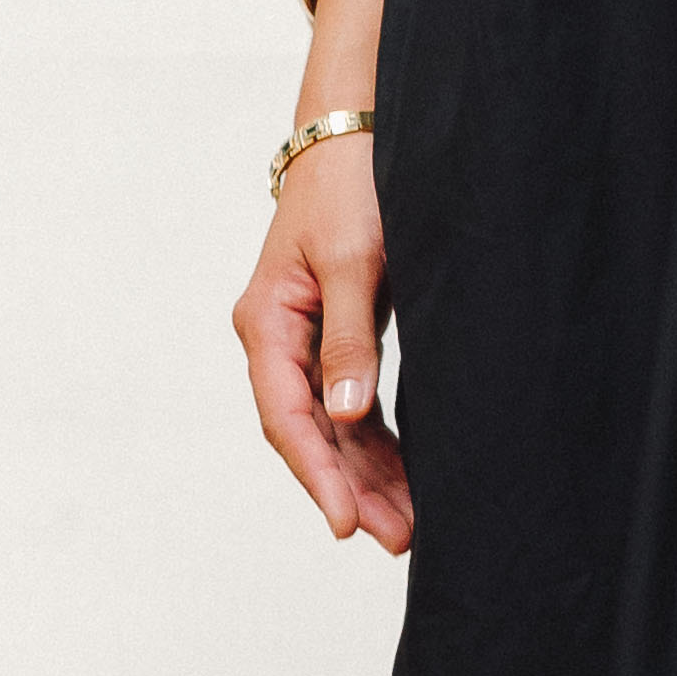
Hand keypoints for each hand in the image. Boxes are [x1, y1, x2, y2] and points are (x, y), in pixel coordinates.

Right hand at [233, 129, 411, 550]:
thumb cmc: (353, 186)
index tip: (349, 524)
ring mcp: (305, 342)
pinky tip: (405, 479)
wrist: (357, 134)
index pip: (288, 418)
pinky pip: (353, 405)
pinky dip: (378, 444)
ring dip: (369, 476)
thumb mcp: (357, 261)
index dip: (318, 475)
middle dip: (353, 490)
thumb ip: (349, 340)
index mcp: (267, 322)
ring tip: (409, 528)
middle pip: (311, 433)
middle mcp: (278, 339)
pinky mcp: (338, 336)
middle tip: (399, 541)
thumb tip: (347, 415)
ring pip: (335, 427)